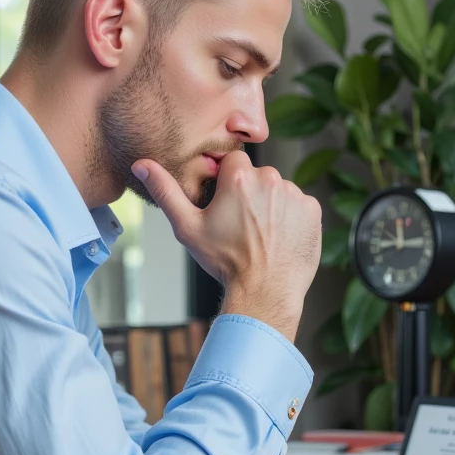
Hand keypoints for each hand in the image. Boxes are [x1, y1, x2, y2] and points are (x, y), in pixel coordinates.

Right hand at [132, 152, 320, 341]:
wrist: (264, 292)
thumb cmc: (225, 262)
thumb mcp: (188, 227)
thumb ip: (166, 191)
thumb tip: (142, 165)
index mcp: (239, 176)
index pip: (233, 162)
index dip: (227, 183)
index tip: (226, 205)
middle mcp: (270, 179)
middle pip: (257, 175)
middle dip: (250, 194)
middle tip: (242, 225)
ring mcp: (295, 194)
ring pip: (279, 190)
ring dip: (271, 205)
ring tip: (261, 235)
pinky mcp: (313, 210)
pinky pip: (299, 205)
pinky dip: (291, 218)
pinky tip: (279, 238)